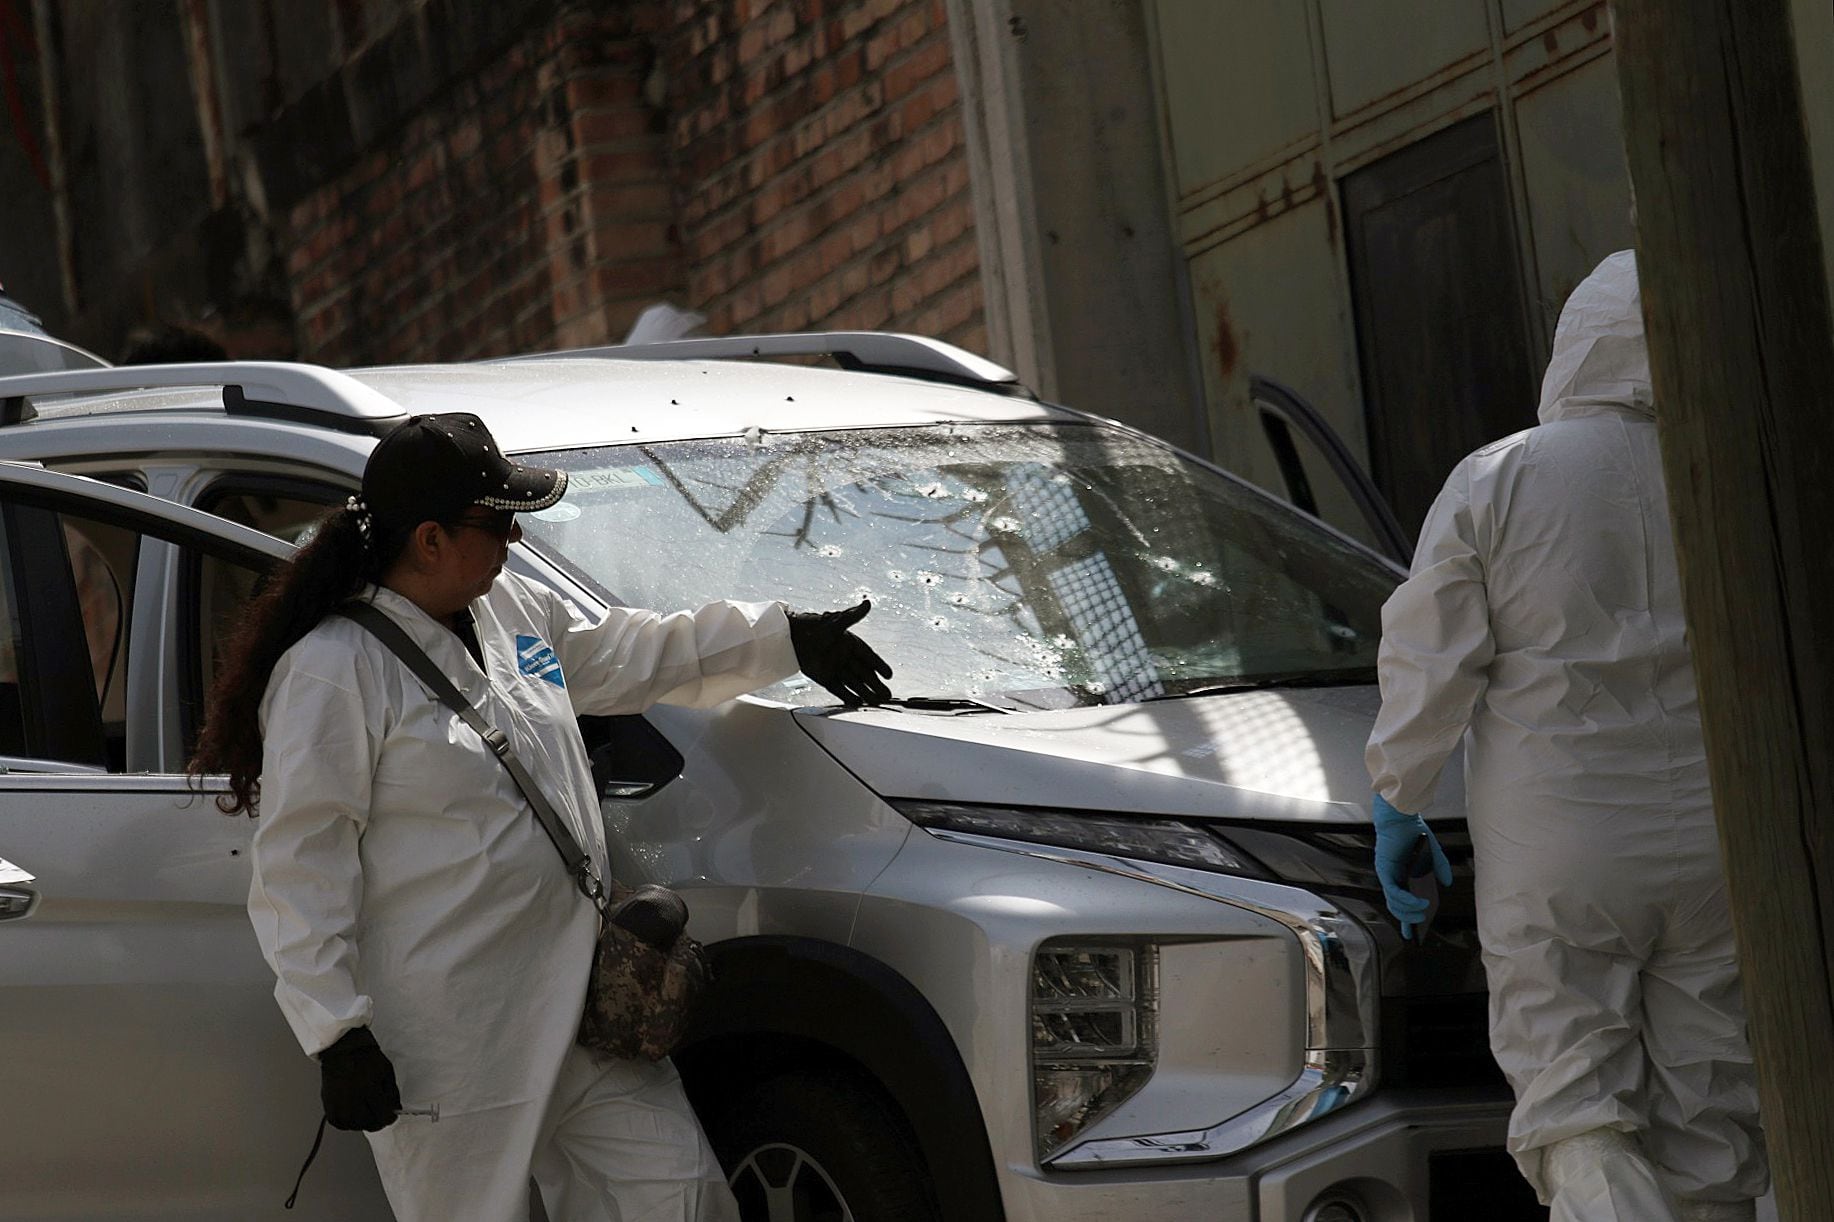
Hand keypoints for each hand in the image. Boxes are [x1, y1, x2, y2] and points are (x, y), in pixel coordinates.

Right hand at [318, 1027, 401, 1130]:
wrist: (342, 1051)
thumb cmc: (364, 1058)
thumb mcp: (386, 1071)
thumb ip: (392, 1093)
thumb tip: (395, 1108)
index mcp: (368, 1089)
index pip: (383, 1115)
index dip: (390, 1117)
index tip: (392, 1115)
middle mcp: (352, 1100)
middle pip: (368, 1124)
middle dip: (378, 1121)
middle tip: (380, 1114)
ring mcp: (338, 1105)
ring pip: (354, 1126)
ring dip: (363, 1123)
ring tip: (367, 1112)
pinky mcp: (329, 1106)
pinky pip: (340, 1123)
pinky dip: (348, 1122)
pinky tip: (354, 1114)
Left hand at [787, 599, 893, 705]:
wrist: (793, 637)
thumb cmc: (815, 627)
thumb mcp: (836, 622)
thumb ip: (853, 616)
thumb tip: (867, 604)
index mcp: (851, 643)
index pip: (869, 657)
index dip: (880, 666)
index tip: (889, 675)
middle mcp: (845, 657)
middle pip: (864, 674)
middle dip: (876, 684)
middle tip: (887, 695)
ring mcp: (836, 668)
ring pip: (854, 683)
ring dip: (865, 692)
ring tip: (876, 702)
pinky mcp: (825, 677)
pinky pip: (839, 689)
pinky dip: (848, 696)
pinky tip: (857, 703)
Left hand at [1372, 792, 1451, 940]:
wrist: (1401, 817)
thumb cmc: (1412, 832)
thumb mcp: (1432, 854)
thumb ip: (1440, 868)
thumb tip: (1446, 884)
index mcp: (1402, 876)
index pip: (1402, 903)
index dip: (1407, 920)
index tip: (1413, 934)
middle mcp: (1393, 878)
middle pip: (1397, 907)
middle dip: (1409, 918)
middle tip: (1421, 922)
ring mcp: (1387, 875)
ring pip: (1394, 902)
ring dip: (1408, 911)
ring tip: (1422, 913)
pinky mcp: (1384, 870)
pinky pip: (1393, 891)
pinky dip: (1406, 900)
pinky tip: (1418, 903)